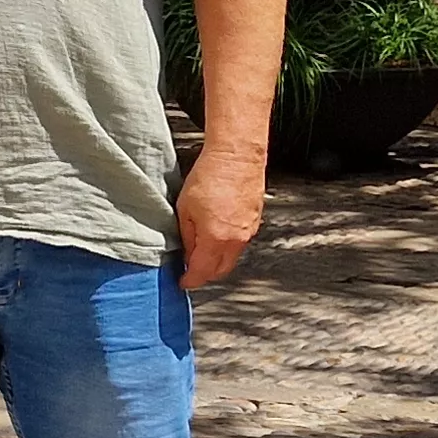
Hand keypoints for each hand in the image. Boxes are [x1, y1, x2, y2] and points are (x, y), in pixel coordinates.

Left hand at [175, 147, 266, 287]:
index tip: (183, 282)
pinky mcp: (255, 221)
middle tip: (190, 268)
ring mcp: (248, 231)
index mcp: (216, 239)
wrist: (236, 156)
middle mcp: (236, 239)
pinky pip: (240, 242)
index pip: (202, 272)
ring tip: (201, 248)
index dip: (190, 281)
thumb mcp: (185, 209)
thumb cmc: (210, 176)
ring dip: (217, 259)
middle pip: (220, 271)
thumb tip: (187, 253)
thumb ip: (186, 236)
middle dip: (204, 273)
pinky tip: (216, 232)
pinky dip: (227, 245)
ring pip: (232, 257)